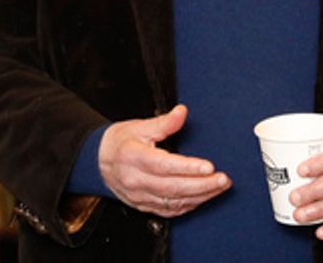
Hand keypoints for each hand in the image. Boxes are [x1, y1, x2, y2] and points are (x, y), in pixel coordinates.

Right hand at [98, 104, 230, 217]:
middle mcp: (136, 180)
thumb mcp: (139, 126)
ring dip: (200, 196)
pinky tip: (202, 197)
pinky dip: (189, 205)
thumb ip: (164, 122)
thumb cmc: (120, 142)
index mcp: (133, 157)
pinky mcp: (144, 206)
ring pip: (174, 202)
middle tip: (223, 179)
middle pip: (173, 188)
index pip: (164, 165)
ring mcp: (139, 196)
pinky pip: (170, 210)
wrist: (99, 161)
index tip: (209, 167)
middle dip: (202, 185)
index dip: (188, 167)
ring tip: (219, 187)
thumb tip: (182, 113)